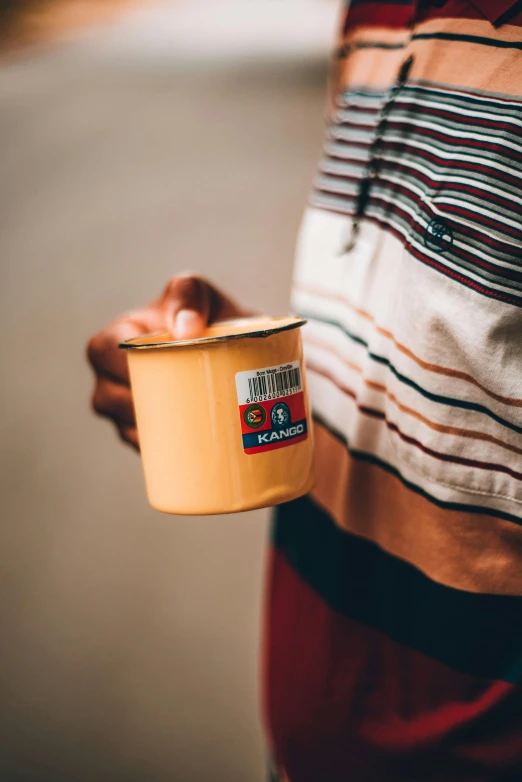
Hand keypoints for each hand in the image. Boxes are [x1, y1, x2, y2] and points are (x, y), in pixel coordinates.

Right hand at [87, 275, 245, 448]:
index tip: (154, 372)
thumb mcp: (203, 295)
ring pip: (124, 427)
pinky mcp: (152, 432)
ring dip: (145, 433)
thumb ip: (190, 293)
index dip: (120, 366)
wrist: (244, 351)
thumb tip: (186, 328)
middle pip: (107, 397)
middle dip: (133, 408)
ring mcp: (131, 406)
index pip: (104, 350)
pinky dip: (159, 451)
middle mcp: (118, 374)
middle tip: (173, 408)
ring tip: (179, 431)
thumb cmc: (214, 318)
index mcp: (121, 336)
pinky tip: (177, 454)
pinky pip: (145, 448)